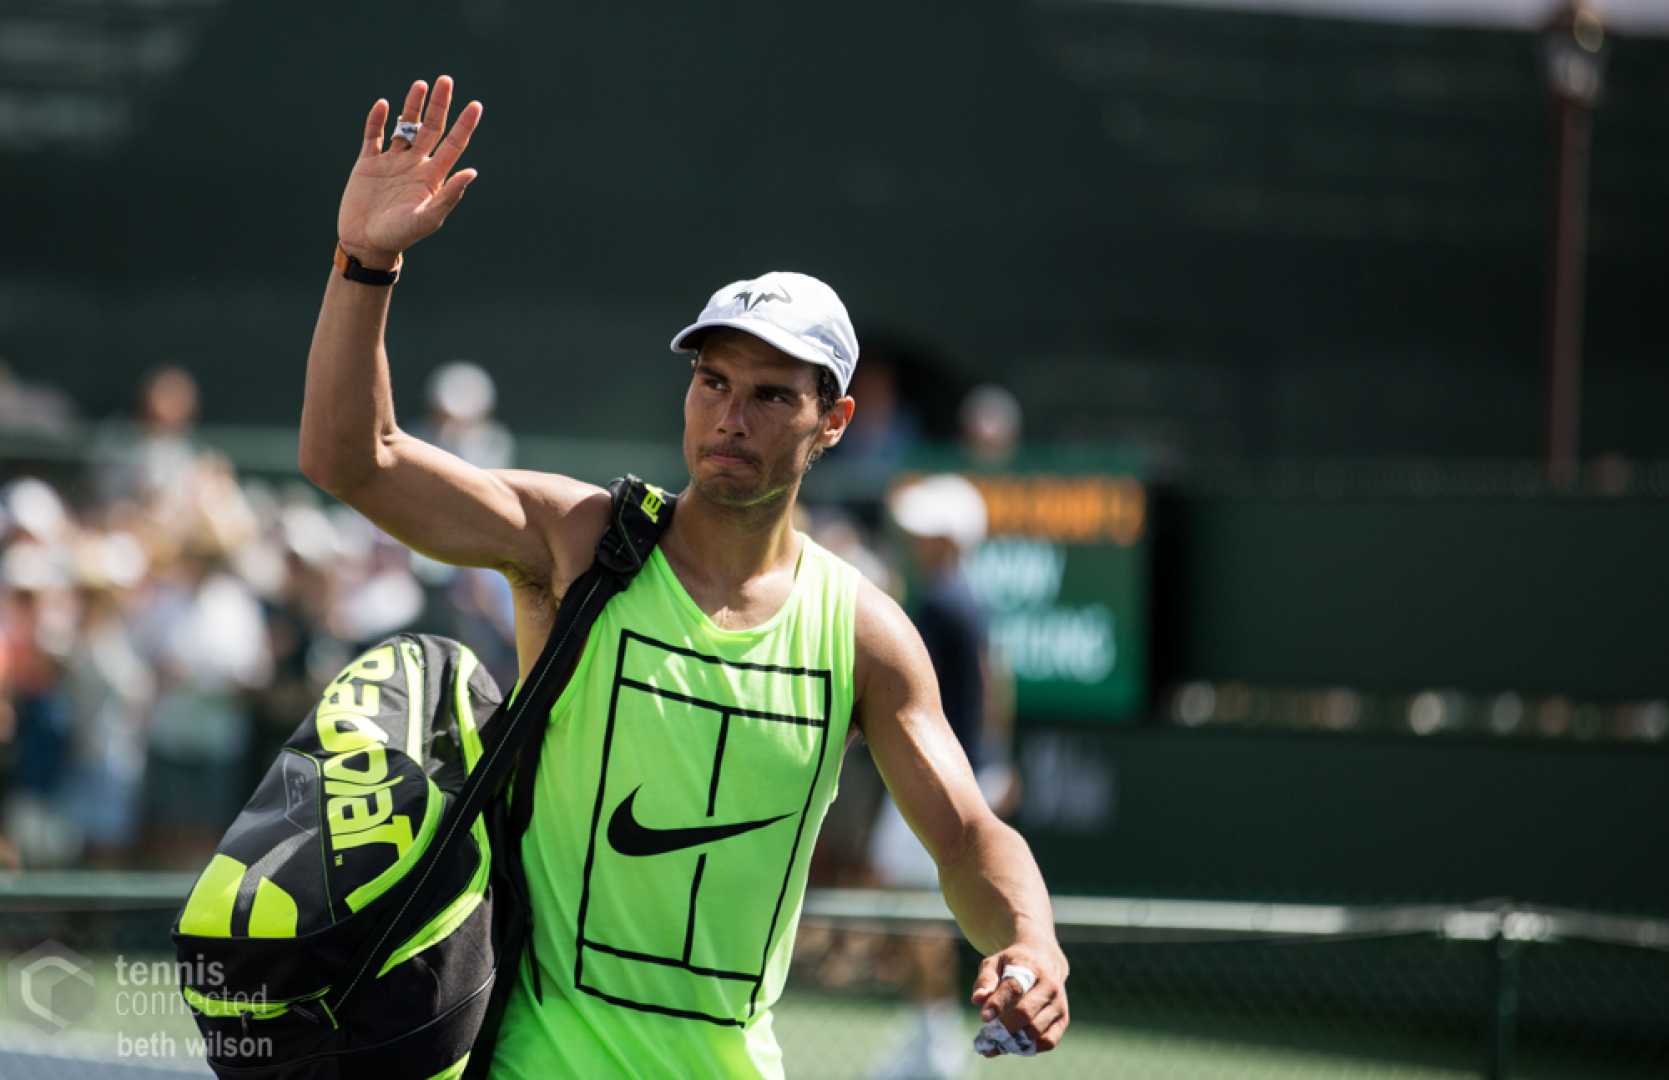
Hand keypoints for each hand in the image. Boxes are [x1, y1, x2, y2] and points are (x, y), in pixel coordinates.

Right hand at [337, 75, 481, 268]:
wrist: (365, 243)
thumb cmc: (400, 236)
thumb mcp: (427, 218)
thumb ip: (449, 195)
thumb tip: (472, 172)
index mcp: (432, 177)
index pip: (453, 144)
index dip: (465, 125)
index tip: (476, 105)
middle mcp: (415, 165)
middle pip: (430, 128)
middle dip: (439, 105)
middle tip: (445, 80)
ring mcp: (391, 162)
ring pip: (404, 126)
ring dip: (411, 106)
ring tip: (420, 85)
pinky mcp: (368, 163)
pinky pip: (373, 136)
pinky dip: (377, 120)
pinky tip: (383, 105)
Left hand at [969, 942, 1069, 1054]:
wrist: (1045, 960)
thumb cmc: (1013, 964)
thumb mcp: (995, 963)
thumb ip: (986, 980)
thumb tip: (977, 999)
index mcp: (1031, 968)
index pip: (1014, 987)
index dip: (997, 1004)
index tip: (984, 1017)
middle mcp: (1049, 986)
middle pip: (1025, 1012)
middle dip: (1004, 1027)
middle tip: (988, 1036)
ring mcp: (1058, 1004)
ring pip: (1035, 1030)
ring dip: (1014, 1040)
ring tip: (997, 1042)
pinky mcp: (1063, 1020)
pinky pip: (1048, 1041)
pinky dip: (1030, 1047)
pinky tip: (1014, 1044)